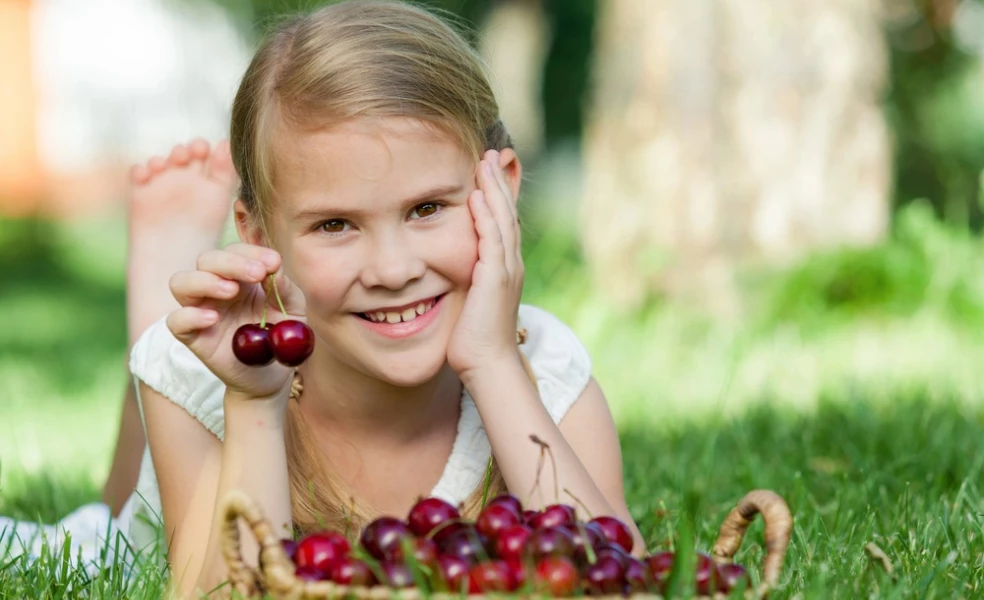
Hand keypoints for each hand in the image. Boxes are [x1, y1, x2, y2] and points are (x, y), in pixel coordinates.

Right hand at [165, 243, 306, 398]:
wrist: (271, 376)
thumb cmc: (280, 338)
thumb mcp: (293, 312)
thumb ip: (286, 290)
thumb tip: (276, 271)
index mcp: (240, 277)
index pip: (235, 251)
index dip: (252, 252)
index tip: (273, 263)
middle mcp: (215, 288)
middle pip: (206, 259)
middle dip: (231, 262)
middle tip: (257, 274)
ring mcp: (201, 310)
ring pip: (181, 282)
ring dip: (205, 280)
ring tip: (231, 290)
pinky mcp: (192, 336)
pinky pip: (176, 320)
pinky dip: (190, 316)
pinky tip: (213, 319)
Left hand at [448, 150, 524, 380]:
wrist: (488, 366)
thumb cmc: (474, 342)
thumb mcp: (469, 303)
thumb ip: (465, 283)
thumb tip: (446, 274)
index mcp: (504, 269)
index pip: (502, 223)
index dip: (496, 195)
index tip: (486, 170)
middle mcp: (510, 265)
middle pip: (507, 213)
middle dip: (498, 182)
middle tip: (490, 153)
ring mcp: (506, 271)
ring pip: (503, 220)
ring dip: (494, 189)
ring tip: (485, 162)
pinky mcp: (496, 279)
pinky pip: (492, 240)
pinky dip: (487, 216)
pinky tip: (478, 196)